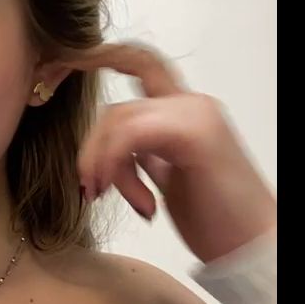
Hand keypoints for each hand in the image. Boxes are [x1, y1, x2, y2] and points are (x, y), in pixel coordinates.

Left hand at [66, 43, 276, 264]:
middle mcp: (190, 104)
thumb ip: (141, 154)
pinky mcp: (194, 132)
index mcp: (183, 111)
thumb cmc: (214, 219)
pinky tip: (129, 196)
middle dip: (90, 147)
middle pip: (115, 107)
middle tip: (89, 187)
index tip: (52, 73)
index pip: (135, 63)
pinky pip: (130, 134)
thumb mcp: (166, 178)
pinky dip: (115, 164)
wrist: (252, 246)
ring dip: (103, 165)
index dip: (94, 57)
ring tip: (115, 199)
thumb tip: (105, 151)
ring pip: (118, 120)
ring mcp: (194, 114)